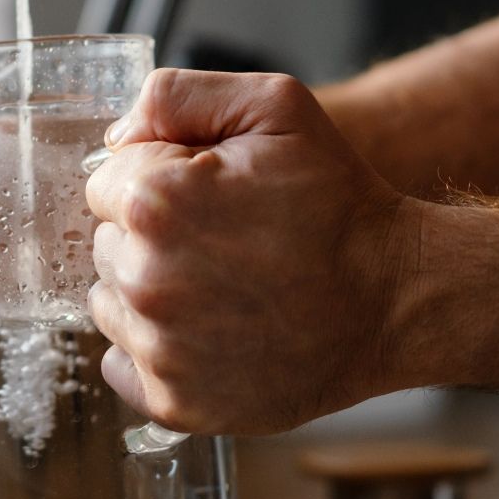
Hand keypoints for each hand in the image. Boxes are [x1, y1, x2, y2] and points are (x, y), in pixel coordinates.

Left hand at [84, 70, 419, 434]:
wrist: (394, 296)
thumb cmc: (338, 202)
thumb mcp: (273, 106)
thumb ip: (175, 96)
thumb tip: (116, 135)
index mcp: (155, 202)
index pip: (104, 183)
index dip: (156, 180)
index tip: (208, 195)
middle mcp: (146, 279)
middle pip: (103, 245)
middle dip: (150, 237)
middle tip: (223, 240)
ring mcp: (159, 349)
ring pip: (110, 304)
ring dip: (148, 293)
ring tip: (220, 286)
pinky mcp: (174, 403)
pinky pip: (121, 365)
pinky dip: (153, 350)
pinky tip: (209, 331)